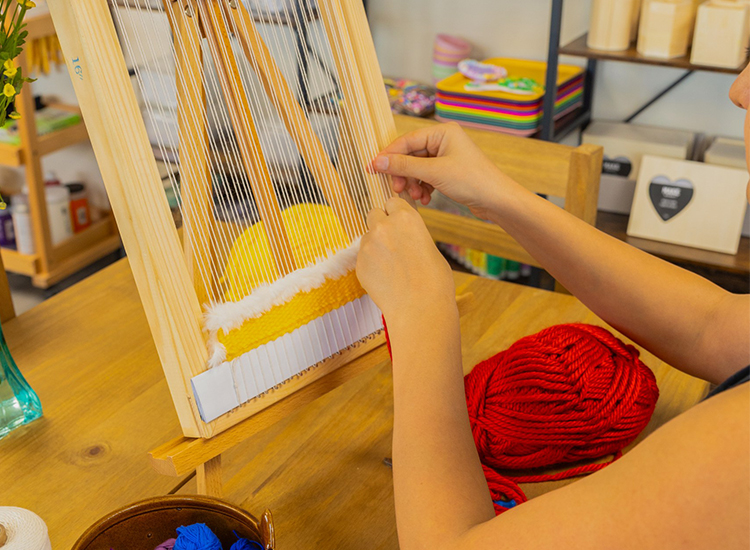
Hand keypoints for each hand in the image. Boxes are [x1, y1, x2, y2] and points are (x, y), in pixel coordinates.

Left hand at [356, 197, 454, 319]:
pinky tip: (386, 279)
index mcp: (406, 218)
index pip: (392, 201)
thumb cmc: (433, 281)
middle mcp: (384, 226)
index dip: (395, 212)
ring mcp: (368, 245)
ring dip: (375, 246)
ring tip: (392, 268)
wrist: (420, 308)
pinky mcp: (359, 263)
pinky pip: (363, 258)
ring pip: (367, 237)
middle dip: (381, 224)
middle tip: (392, 242)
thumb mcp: (430, 248)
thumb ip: (412, 236)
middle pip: (373, 214)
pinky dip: (371, 265)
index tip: (398, 222)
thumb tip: (404, 238)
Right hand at [369, 122, 505, 219]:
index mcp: (442, 132)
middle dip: (403, 174)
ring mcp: (446, 157)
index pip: (407, 140)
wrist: (497, 200)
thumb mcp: (434, 172)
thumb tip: (378, 161)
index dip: (389, 155)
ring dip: (412, 183)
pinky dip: (423, 188)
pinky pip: (426, 177)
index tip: (373, 168)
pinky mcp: (448, 172)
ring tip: (416, 196)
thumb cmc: (472, 180)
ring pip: (417, 168)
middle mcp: (444, 141)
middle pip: (410, 155)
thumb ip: (404, 166)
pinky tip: (426, 199)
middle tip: (396, 188)